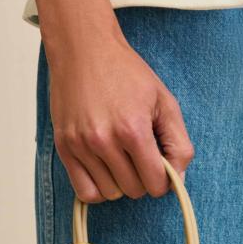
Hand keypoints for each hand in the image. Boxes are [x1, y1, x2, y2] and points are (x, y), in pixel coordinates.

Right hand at [47, 33, 193, 202]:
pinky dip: (98, 189)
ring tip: (121, 157)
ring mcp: (80, 145)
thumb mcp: (165, 102)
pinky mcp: (64, 147)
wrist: (83, 49)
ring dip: (121, 183)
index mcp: (133, 129)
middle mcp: (104, 140)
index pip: (155, 184)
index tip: (160, 166)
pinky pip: (85, 192)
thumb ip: (178, 144)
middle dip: (143, 179)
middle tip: (141, 156)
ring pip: (111, 193)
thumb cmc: (126, 74)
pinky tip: (105, 170)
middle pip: (134, 190)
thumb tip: (177, 181)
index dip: (164, 180)